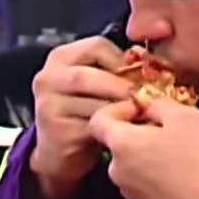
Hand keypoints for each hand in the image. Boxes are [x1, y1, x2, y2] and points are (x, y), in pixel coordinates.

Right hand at [29, 36, 134, 198]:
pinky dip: (114, 126)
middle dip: (122, 86)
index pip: (96, 46)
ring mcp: (49, 105)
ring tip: (140, 112)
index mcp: (61, 58)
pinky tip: (128, 129)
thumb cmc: (83, 111)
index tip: (141, 75)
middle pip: (89, 76)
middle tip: (145, 97)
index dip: (123, 60)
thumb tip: (149, 66)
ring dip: (121, 108)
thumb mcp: (95, 85)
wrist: (59, 151)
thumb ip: (114, 71)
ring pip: (92, 102)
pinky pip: (92, 125)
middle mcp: (48, 78)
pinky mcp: (57, 131)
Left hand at [88, 98, 198, 198]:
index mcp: (121, 143)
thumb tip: (147, 105)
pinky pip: (143, 181)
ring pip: (132, 162)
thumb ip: (158, 103)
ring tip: (180, 152)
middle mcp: (117, 169)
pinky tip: (181, 172)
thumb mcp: (185, 116)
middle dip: (139, 131)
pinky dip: (156, 172)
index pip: (99, 120)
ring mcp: (129, 191)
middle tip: (170, 129)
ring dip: (149, 153)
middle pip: (118, 141)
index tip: (143, 108)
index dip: (118, 108)